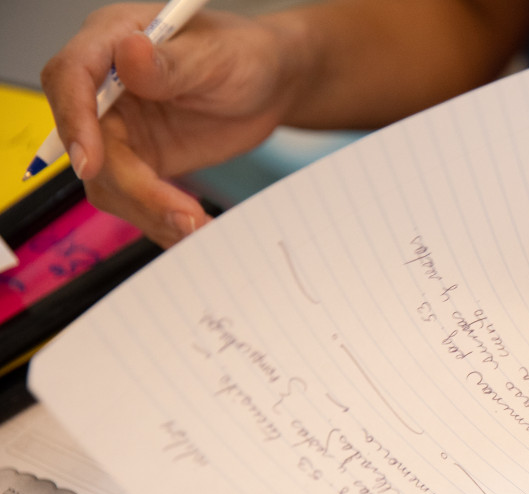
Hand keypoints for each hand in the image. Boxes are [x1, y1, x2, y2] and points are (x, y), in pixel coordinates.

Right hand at [41, 4, 302, 245]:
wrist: (271, 85)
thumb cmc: (244, 54)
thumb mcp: (215, 56)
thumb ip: (171, 63)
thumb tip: (128, 53)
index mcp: (111, 41)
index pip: (69, 79)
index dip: (74, 122)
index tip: (91, 163)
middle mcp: (105, 89)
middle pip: (88, 145)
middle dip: (132, 187)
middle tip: (182, 215)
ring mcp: (121, 129)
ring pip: (107, 182)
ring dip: (150, 212)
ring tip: (198, 226)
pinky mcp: (141, 162)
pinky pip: (135, 199)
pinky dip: (161, 220)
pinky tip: (194, 228)